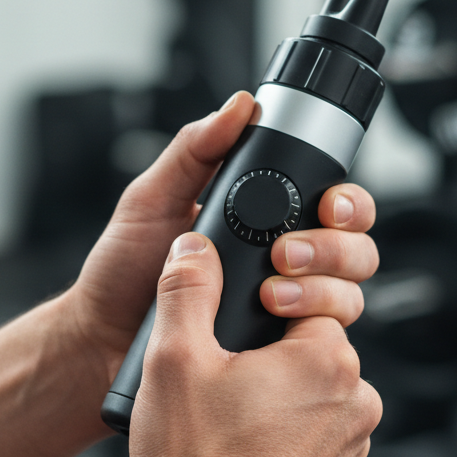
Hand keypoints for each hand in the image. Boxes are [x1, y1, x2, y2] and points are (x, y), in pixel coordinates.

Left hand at [63, 92, 378, 386]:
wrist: (101, 341)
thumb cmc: (122, 272)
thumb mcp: (152, 198)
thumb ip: (195, 149)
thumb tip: (240, 106)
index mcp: (262, 220)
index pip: (333, 203)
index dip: (347, 201)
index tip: (330, 204)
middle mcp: (284, 263)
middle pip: (355, 248)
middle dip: (336, 247)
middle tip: (287, 254)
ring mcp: (285, 308)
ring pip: (348, 293)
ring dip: (324, 288)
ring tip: (272, 293)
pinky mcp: (276, 351)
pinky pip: (323, 340)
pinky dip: (313, 330)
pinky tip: (276, 321)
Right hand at [128, 232, 381, 456]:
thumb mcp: (174, 356)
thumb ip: (186, 287)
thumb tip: (194, 247)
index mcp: (327, 360)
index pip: (306, 298)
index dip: (263, 303)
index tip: (233, 324)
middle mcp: (355, 400)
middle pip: (310, 343)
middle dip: (266, 350)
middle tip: (218, 374)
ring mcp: (350, 445)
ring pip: (311, 389)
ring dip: (275, 390)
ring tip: (223, 416)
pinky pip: (312, 432)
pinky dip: (281, 431)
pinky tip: (238, 446)